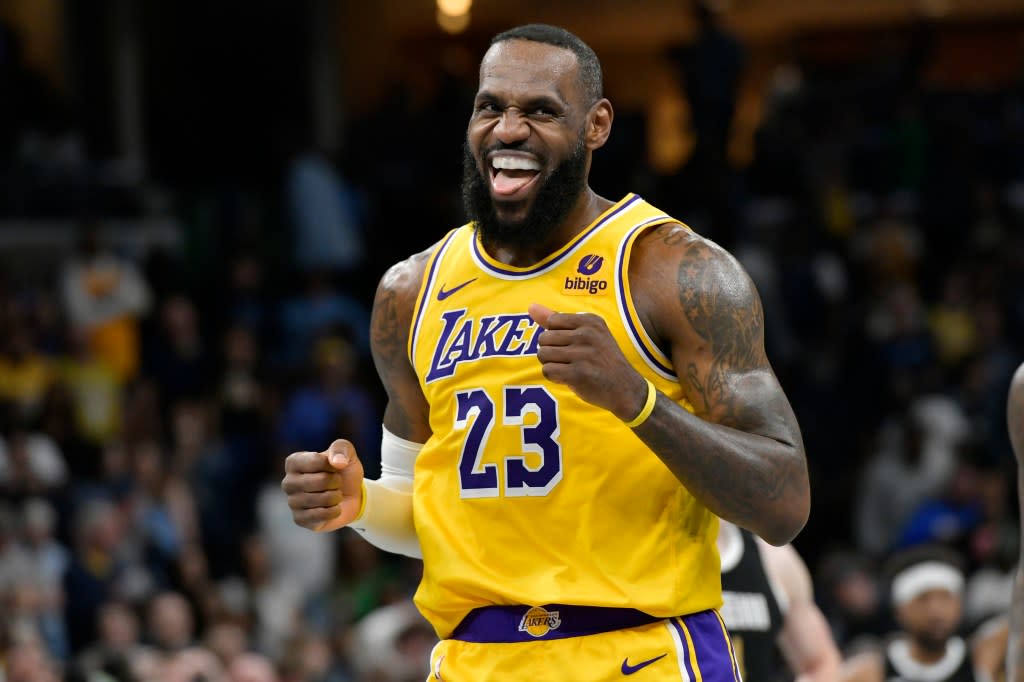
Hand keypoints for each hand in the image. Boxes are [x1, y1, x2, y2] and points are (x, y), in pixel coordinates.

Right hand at [281, 439, 363, 531]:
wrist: (351, 496)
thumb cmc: (343, 471)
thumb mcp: (346, 452)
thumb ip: (341, 448)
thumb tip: (337, 463)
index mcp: (294, 462)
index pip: (316, 460)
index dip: (334, 464)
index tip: (335, 466)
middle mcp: (288, 482)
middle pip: (321, 481)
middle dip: (337, 482)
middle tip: (336, 483)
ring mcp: (292, 502)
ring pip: (324, 499)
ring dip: (336, 497)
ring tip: (334, 494)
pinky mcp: (300, 519)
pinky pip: (322, 515)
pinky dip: (334, 511)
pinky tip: (332, 508)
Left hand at [528, 303, 649, 420]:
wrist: (625, 388)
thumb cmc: (602, 360)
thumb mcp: (588, 334)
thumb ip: (557, 320)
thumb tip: (531, 306)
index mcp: (590, 321)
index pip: (551, 322)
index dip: (555, 337)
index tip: (570, 346)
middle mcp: (587, 334)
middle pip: (544, 338)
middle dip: (550, 352)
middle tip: (569, 360)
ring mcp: (583, 354)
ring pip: (543, 354)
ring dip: (550, 364)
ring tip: (567, 368)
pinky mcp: (578, 373)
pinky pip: (547, 370)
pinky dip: (554, 377)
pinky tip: (568, 378)